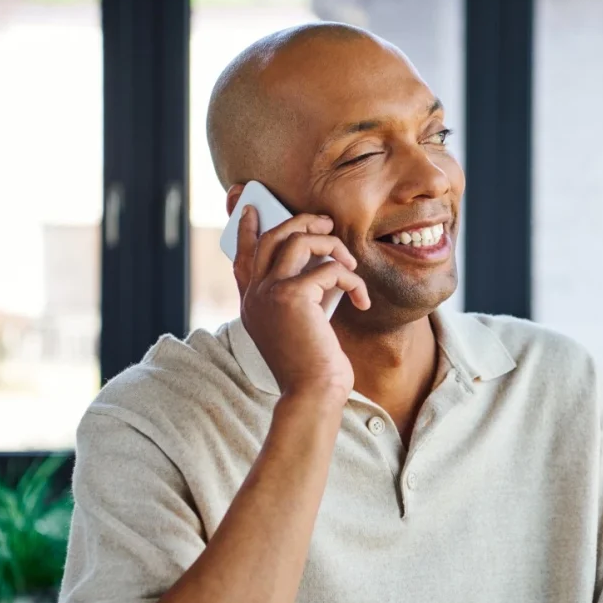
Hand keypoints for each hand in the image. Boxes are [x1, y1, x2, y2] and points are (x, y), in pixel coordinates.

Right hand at [233, 205, 369, 400]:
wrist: (312, 394)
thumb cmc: (313, 367)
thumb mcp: (300, 326)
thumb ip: (300, 296)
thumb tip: (323, 266)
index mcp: (252, 305)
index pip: (242, 258)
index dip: (246, 231)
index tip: (251, 208)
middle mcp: (254, 296)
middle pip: (271, 237)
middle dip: (300, 221)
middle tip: (325, 223)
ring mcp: (269, 293)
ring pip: (297, 240)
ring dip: (331, 244)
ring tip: (350, 261)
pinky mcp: (292, 296)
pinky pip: (329, 269)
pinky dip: (352, 279)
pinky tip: (361, 300)